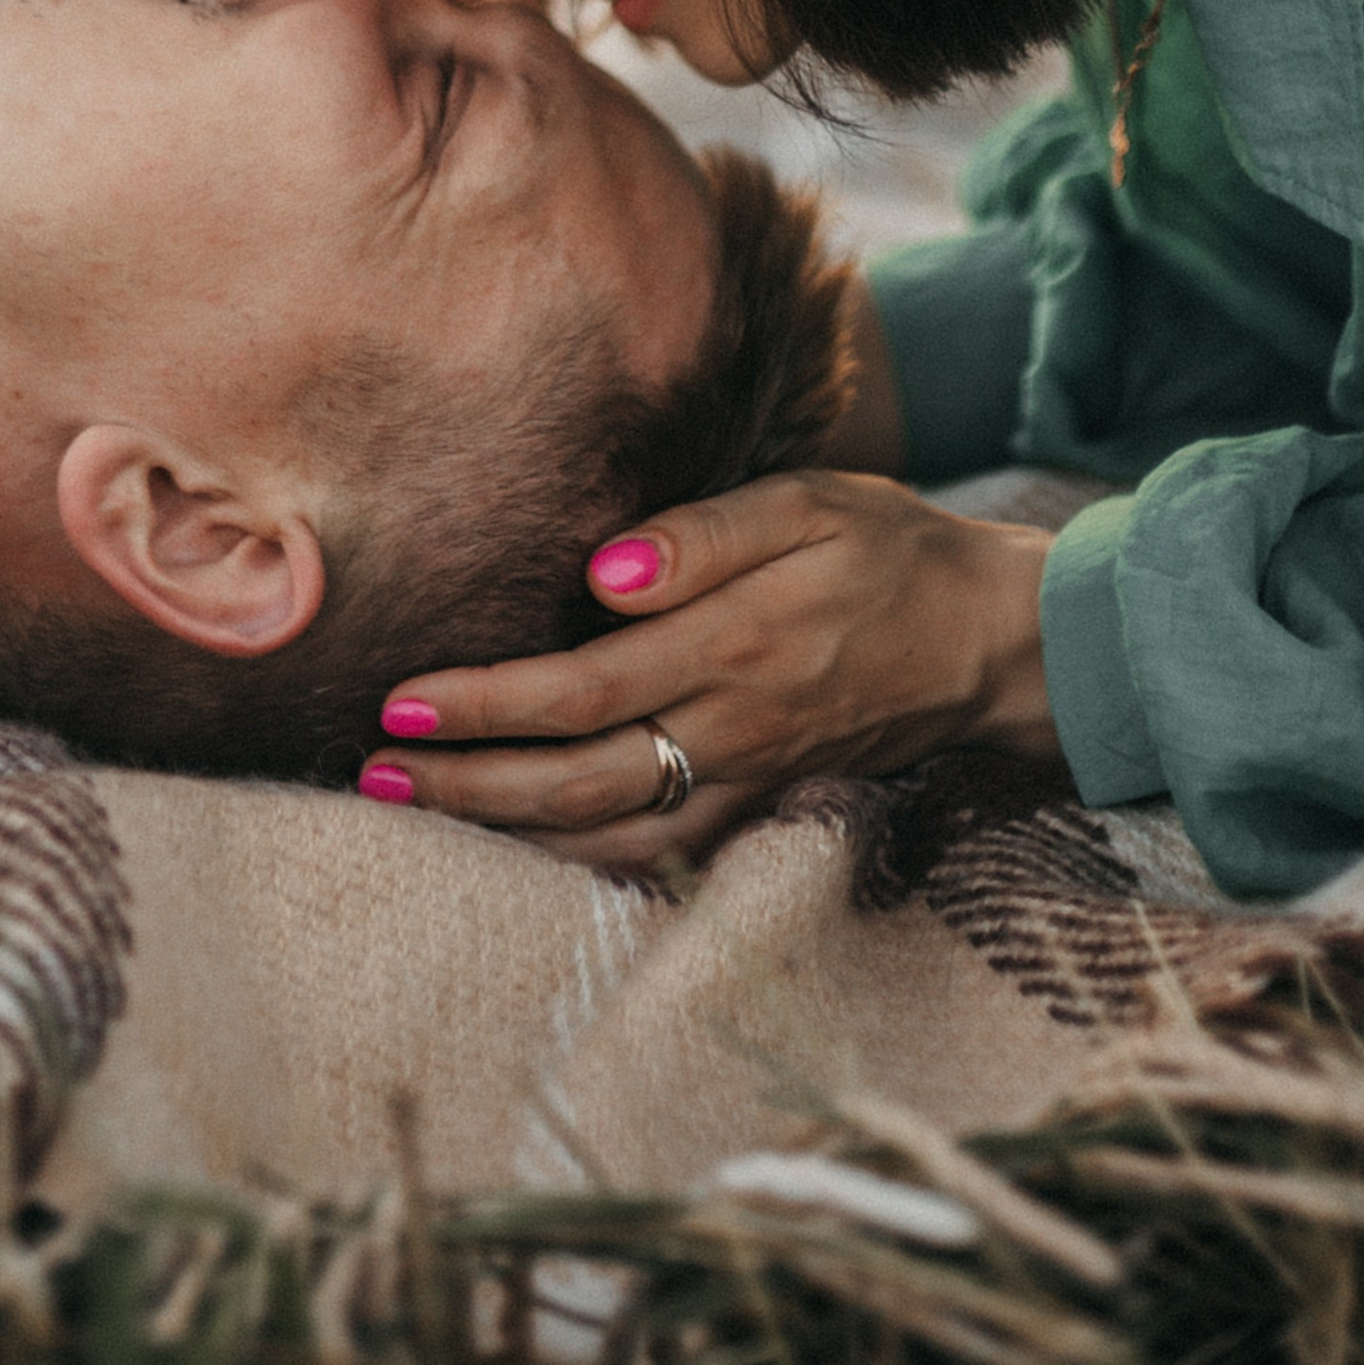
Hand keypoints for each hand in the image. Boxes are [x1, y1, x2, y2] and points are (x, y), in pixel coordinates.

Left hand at [360, 471, 1060, 870]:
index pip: (583, 687)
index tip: (403, 696)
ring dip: (507, 830)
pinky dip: (584, 860)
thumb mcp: (809, 504)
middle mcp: (736, 728)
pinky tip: (521, 845)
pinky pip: (663, 853)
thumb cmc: (887, 548)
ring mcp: (751, 777)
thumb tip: (604, 572)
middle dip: (467, 782)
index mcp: (735, 646)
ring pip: (611, 831)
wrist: (989, 637)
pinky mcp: (764, 801)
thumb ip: (706, 535)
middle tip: (375, 771)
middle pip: (578, 777)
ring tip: (416, 810)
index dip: (488, 702)